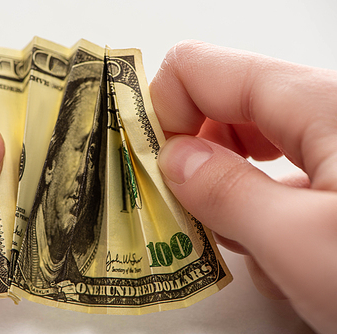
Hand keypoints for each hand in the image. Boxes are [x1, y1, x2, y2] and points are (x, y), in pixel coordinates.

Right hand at [150, 41, 336, 332]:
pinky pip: (273, 176)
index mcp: (319, 105)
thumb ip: (223, 192)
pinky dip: (253, 209)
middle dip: (190, 153)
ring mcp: (332, 149)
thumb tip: (172, 158)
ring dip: (222, 189)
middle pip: (221, 104)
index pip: (201, 67)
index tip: (145, 161)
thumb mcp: (299, 243)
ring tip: (230, 236)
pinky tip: (267, 247)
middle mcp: (325, 115)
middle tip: (180, 206)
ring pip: (244, 146)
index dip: (161, 107)